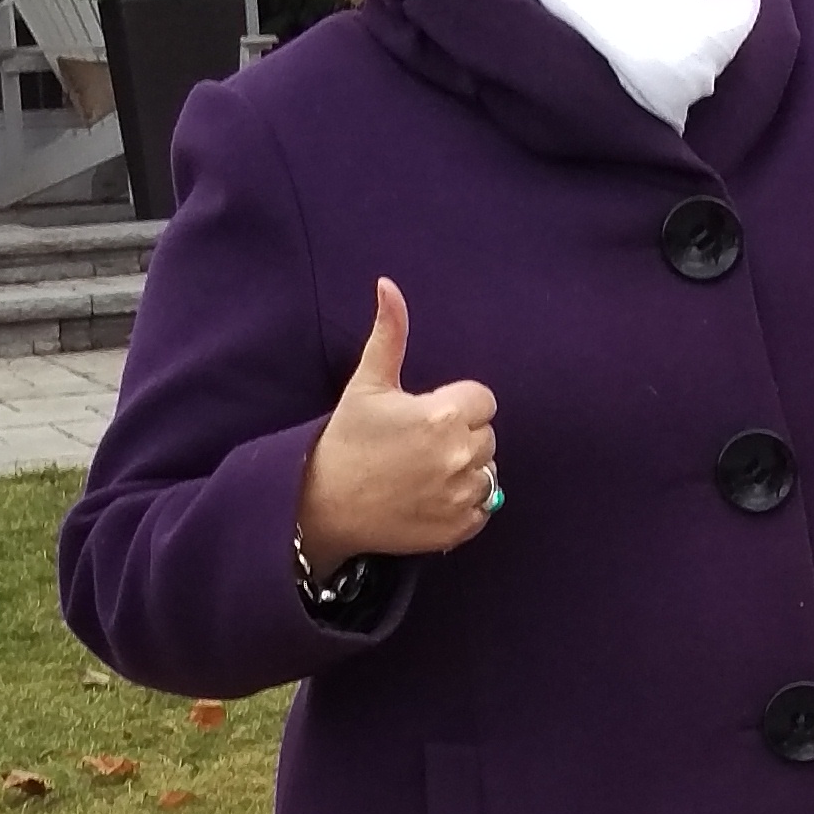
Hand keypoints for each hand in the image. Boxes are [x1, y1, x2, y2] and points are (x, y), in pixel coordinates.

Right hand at [295, 278, 499, 563]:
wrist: (325, 505)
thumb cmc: (346, 439)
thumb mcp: (366, 383)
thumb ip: (389, 334)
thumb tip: (388, 285)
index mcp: (444, 415)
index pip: (483, 401)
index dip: (456, 405)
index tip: (425, 416)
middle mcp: (459, 455)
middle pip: (487, 435)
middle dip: (461, 436)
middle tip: (418, 445)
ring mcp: (462, 495)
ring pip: (488, 471)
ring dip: (465, 470)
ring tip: (423, 472)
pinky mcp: (460, 527)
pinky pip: (483, 508)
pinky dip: (464, 503)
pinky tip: (429, 497)